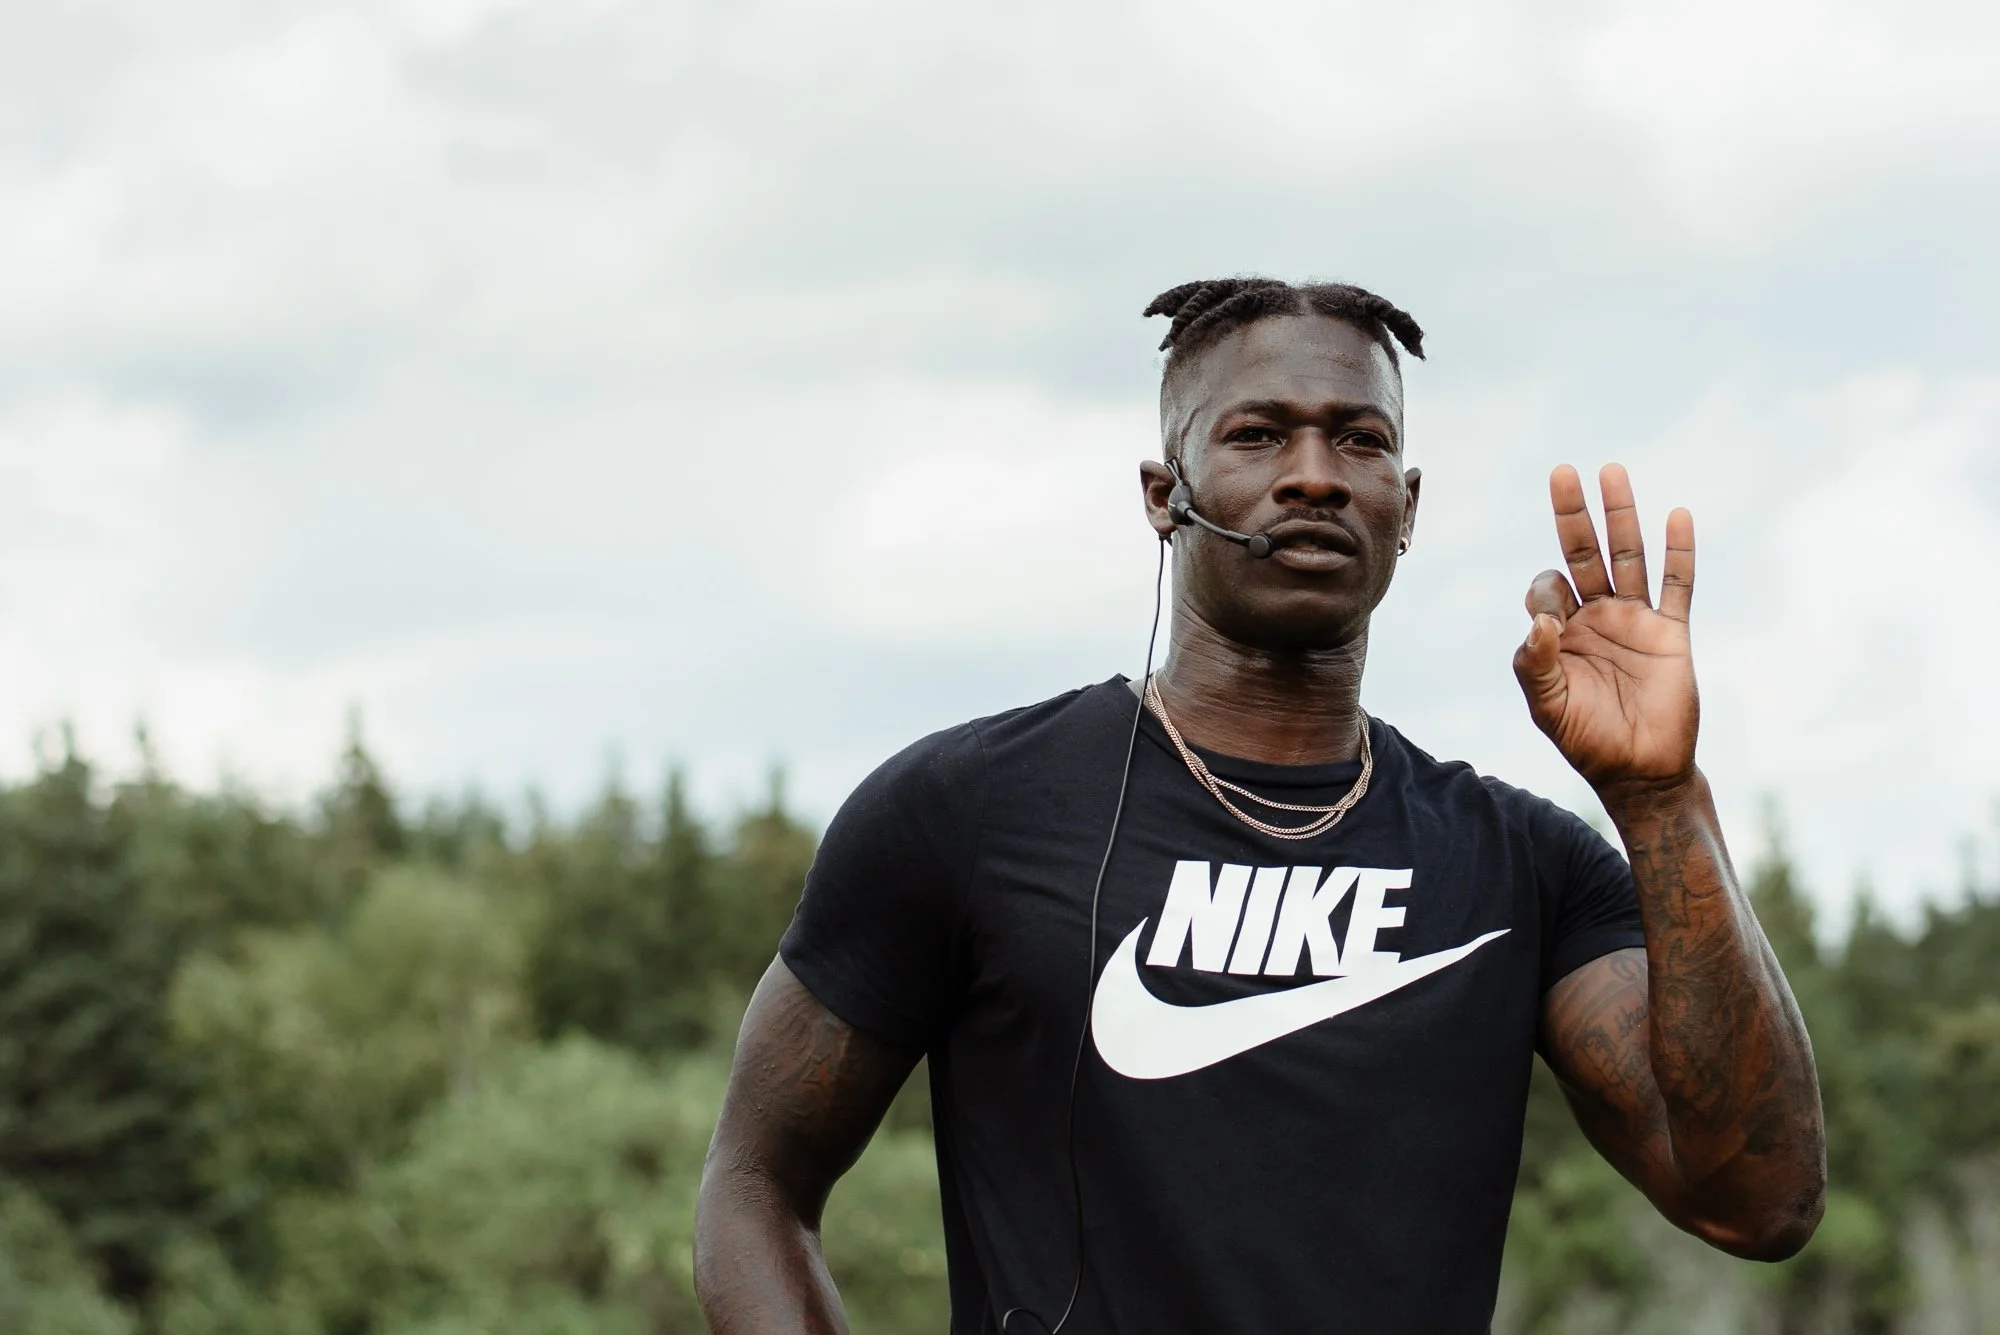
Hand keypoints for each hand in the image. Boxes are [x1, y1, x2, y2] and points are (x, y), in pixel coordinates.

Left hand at [1512, 464, 1697, 793]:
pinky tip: (1676, 515)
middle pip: (1584, 553)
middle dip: (1573, 515)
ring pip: (1628, 557)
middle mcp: (1597, 617)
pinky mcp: (1672, 633)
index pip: (1547, 588)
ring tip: (1612, 472)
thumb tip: (1540, 620)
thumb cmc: (1587, 739)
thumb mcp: (1547, 705)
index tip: (1551, 624)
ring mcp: (1636, 621)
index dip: (1544, 594)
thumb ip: (1534, 663)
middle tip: (1563, 472)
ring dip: (1620, 516)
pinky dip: (1679, 551)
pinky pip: (1678, 585)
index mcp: (1561, 631)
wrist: (1640, 772)